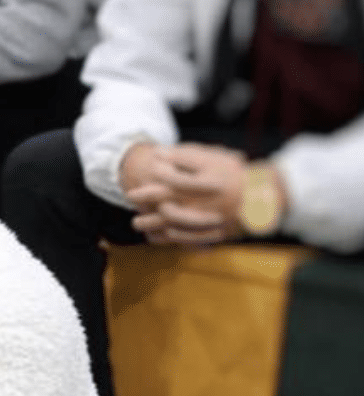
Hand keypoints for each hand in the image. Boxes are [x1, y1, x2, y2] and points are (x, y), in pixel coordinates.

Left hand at [122, 142, 246, 245]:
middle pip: (165, 212)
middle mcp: (201, 207)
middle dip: (145, 214)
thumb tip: (158, 153)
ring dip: (153, 228)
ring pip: (173, 229)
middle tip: (132, 210)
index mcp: (199, 187)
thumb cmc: (235, 173)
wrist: (265, 196)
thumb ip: (185, 156)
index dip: (145, 191)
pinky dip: (169, 240)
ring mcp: (207, 223)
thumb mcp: (212, 158)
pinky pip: (186, 241)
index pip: (164, 189)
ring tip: (138, 225)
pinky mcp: (213, 235)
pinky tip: (157, 238)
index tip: (131, 193)